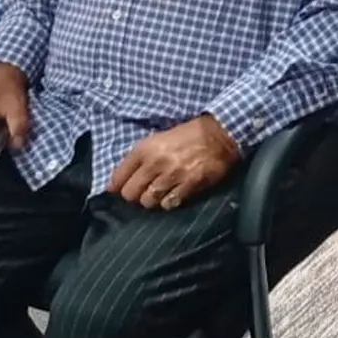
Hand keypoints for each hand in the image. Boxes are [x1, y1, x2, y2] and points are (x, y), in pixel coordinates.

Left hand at [107, 115, 240, 209]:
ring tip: (160, 193)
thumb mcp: (158, 139)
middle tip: (144, 192)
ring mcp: (172, 175)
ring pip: (148, 202)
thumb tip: (117, 183)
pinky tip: (174, 195)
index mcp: (144, 149)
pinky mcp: (189, 184)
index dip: (118, 187)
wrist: (221, 134)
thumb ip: (138, 159)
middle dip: (135, 195)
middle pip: (130, 194)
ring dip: (152, 200)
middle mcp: (155, 162)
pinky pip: (169, 203)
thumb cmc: (188, 135)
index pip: (117, 179)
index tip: (123, 189)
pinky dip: (169, 202)